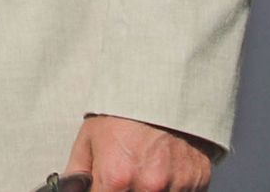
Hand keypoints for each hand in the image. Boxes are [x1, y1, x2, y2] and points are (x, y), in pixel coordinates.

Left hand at [64, 115, 212, 191]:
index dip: (103, 190)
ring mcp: (175, 187)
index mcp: (116, 178)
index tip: (105, 183)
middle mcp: (147, 187)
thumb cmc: (123, 111)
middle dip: (125, 188)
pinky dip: (172, 187)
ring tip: (146, 165)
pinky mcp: (197, 184)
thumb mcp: (90, 135)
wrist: (163, 88)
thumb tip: (72, 189)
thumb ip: (79, 171)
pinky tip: (165, 167)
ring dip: (150, 188)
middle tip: (126, 170)